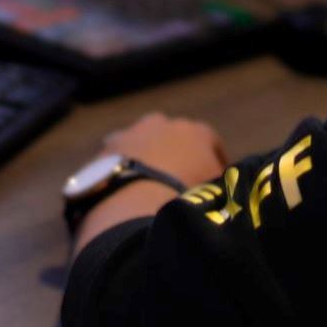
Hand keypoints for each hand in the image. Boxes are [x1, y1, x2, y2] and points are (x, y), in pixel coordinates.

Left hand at [68, 113, 229, 254]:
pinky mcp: (104, 151)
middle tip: (176, 178)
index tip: (216, 178)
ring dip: (145, 156)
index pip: (211, 142)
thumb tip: (222, 188)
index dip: (215, 161)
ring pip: (140, 142)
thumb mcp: (216, 191)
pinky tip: (123, 187)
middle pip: (172, 135)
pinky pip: (117, 158)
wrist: (135, 202)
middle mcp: (161, 124)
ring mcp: (130, 134)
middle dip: (176, 152)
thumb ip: (220, 183)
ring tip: (146, 182)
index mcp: (195, 131)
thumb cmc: (186, 197)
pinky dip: (122, 168)